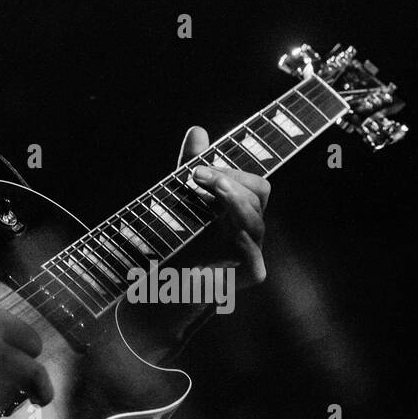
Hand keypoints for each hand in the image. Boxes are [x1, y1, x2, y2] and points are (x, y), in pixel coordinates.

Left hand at [176, 126, 270, 288]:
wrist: (158, 288)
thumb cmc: (174, 243)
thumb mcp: (179, 197)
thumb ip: (191, 166)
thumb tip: (198, 130)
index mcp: (239, 210)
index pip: (253, 183)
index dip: (230, 170)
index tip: (196, 169)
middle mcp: (250, 228)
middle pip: (259, 192)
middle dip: (229, 179)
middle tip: (196, 175)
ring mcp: (253, 252)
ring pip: (255, 217)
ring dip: (230, 197)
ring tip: (204, 187)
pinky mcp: (251, 274)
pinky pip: (251, 250)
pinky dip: (236, 235)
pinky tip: (220, 223)